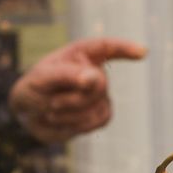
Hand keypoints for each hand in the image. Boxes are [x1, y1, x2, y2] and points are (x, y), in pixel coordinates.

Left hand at [8, 37, 145, 143]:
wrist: (29, 114)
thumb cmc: (33, 88)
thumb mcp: (42, 78)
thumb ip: (68, 75)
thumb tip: (96, 79)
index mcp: (80, 54)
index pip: (107, 47)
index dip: (125, 49)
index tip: (143, 52)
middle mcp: (94, 70)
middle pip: (99, 85)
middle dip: (73, 98)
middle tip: (51, 102)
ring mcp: (100, 93)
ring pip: (98, 105)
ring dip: (70, 113)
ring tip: (52, 110)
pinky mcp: (101, 113)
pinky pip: (100, 120)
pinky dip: (78, 124)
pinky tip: (64, 120)